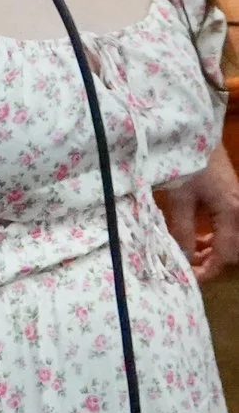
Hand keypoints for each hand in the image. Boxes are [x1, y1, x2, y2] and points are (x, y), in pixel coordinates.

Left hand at [157, 145, 238, 279]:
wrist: (192, 133)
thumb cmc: (185, 162)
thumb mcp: (179, 197)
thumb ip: (182, 229)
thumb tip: (183, 258)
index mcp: (232, 212)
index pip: (225, 254)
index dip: (207, 270)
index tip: (190, 279)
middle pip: (235, 250)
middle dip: (213, 262)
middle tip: (189, 266)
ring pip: (233, 240)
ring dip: (214, 250)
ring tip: (190, 253)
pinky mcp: (233, 199)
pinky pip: (230, 227)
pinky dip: (216, 237)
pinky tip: (198, 239)